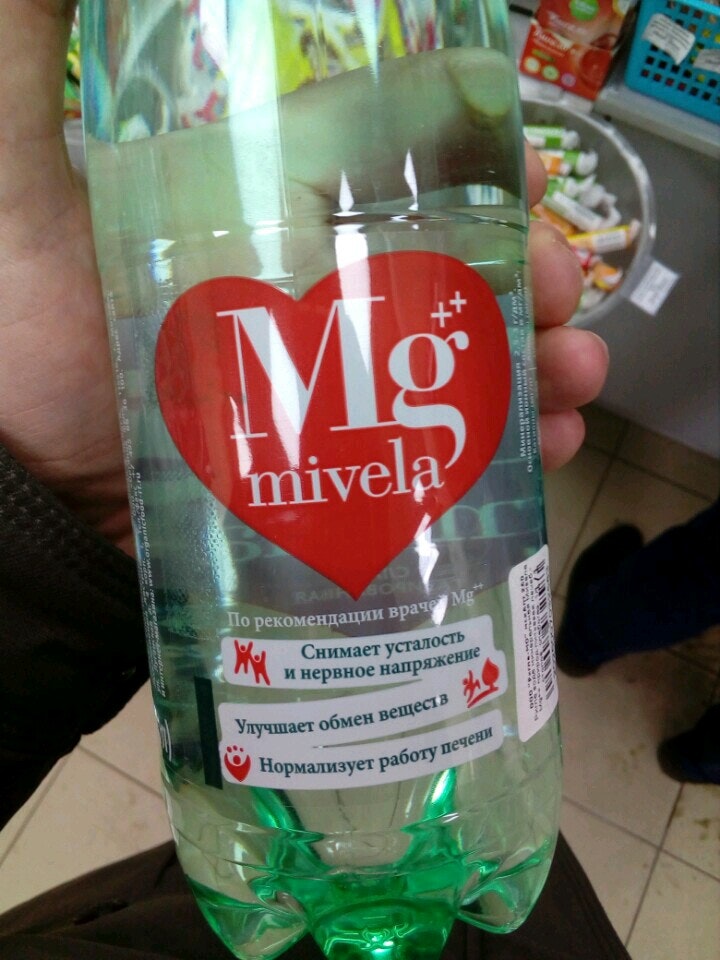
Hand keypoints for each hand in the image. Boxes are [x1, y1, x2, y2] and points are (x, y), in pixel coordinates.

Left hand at [0, 2, 605, 555]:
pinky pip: (434, 461)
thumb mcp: (11, 178)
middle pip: (442, 274)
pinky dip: (503, 457)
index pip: (387, 181)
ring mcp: (321, 395)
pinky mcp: (331, 477)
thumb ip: (21, 54)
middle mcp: (302, 298)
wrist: (19, 501)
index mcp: (258, 220)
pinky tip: (549, 451)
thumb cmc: (16, 342)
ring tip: (577, 379)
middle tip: (557, 292)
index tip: (527, 180)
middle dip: (520, 275)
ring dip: (535, 367)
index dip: (470, 174)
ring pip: (453, 367)